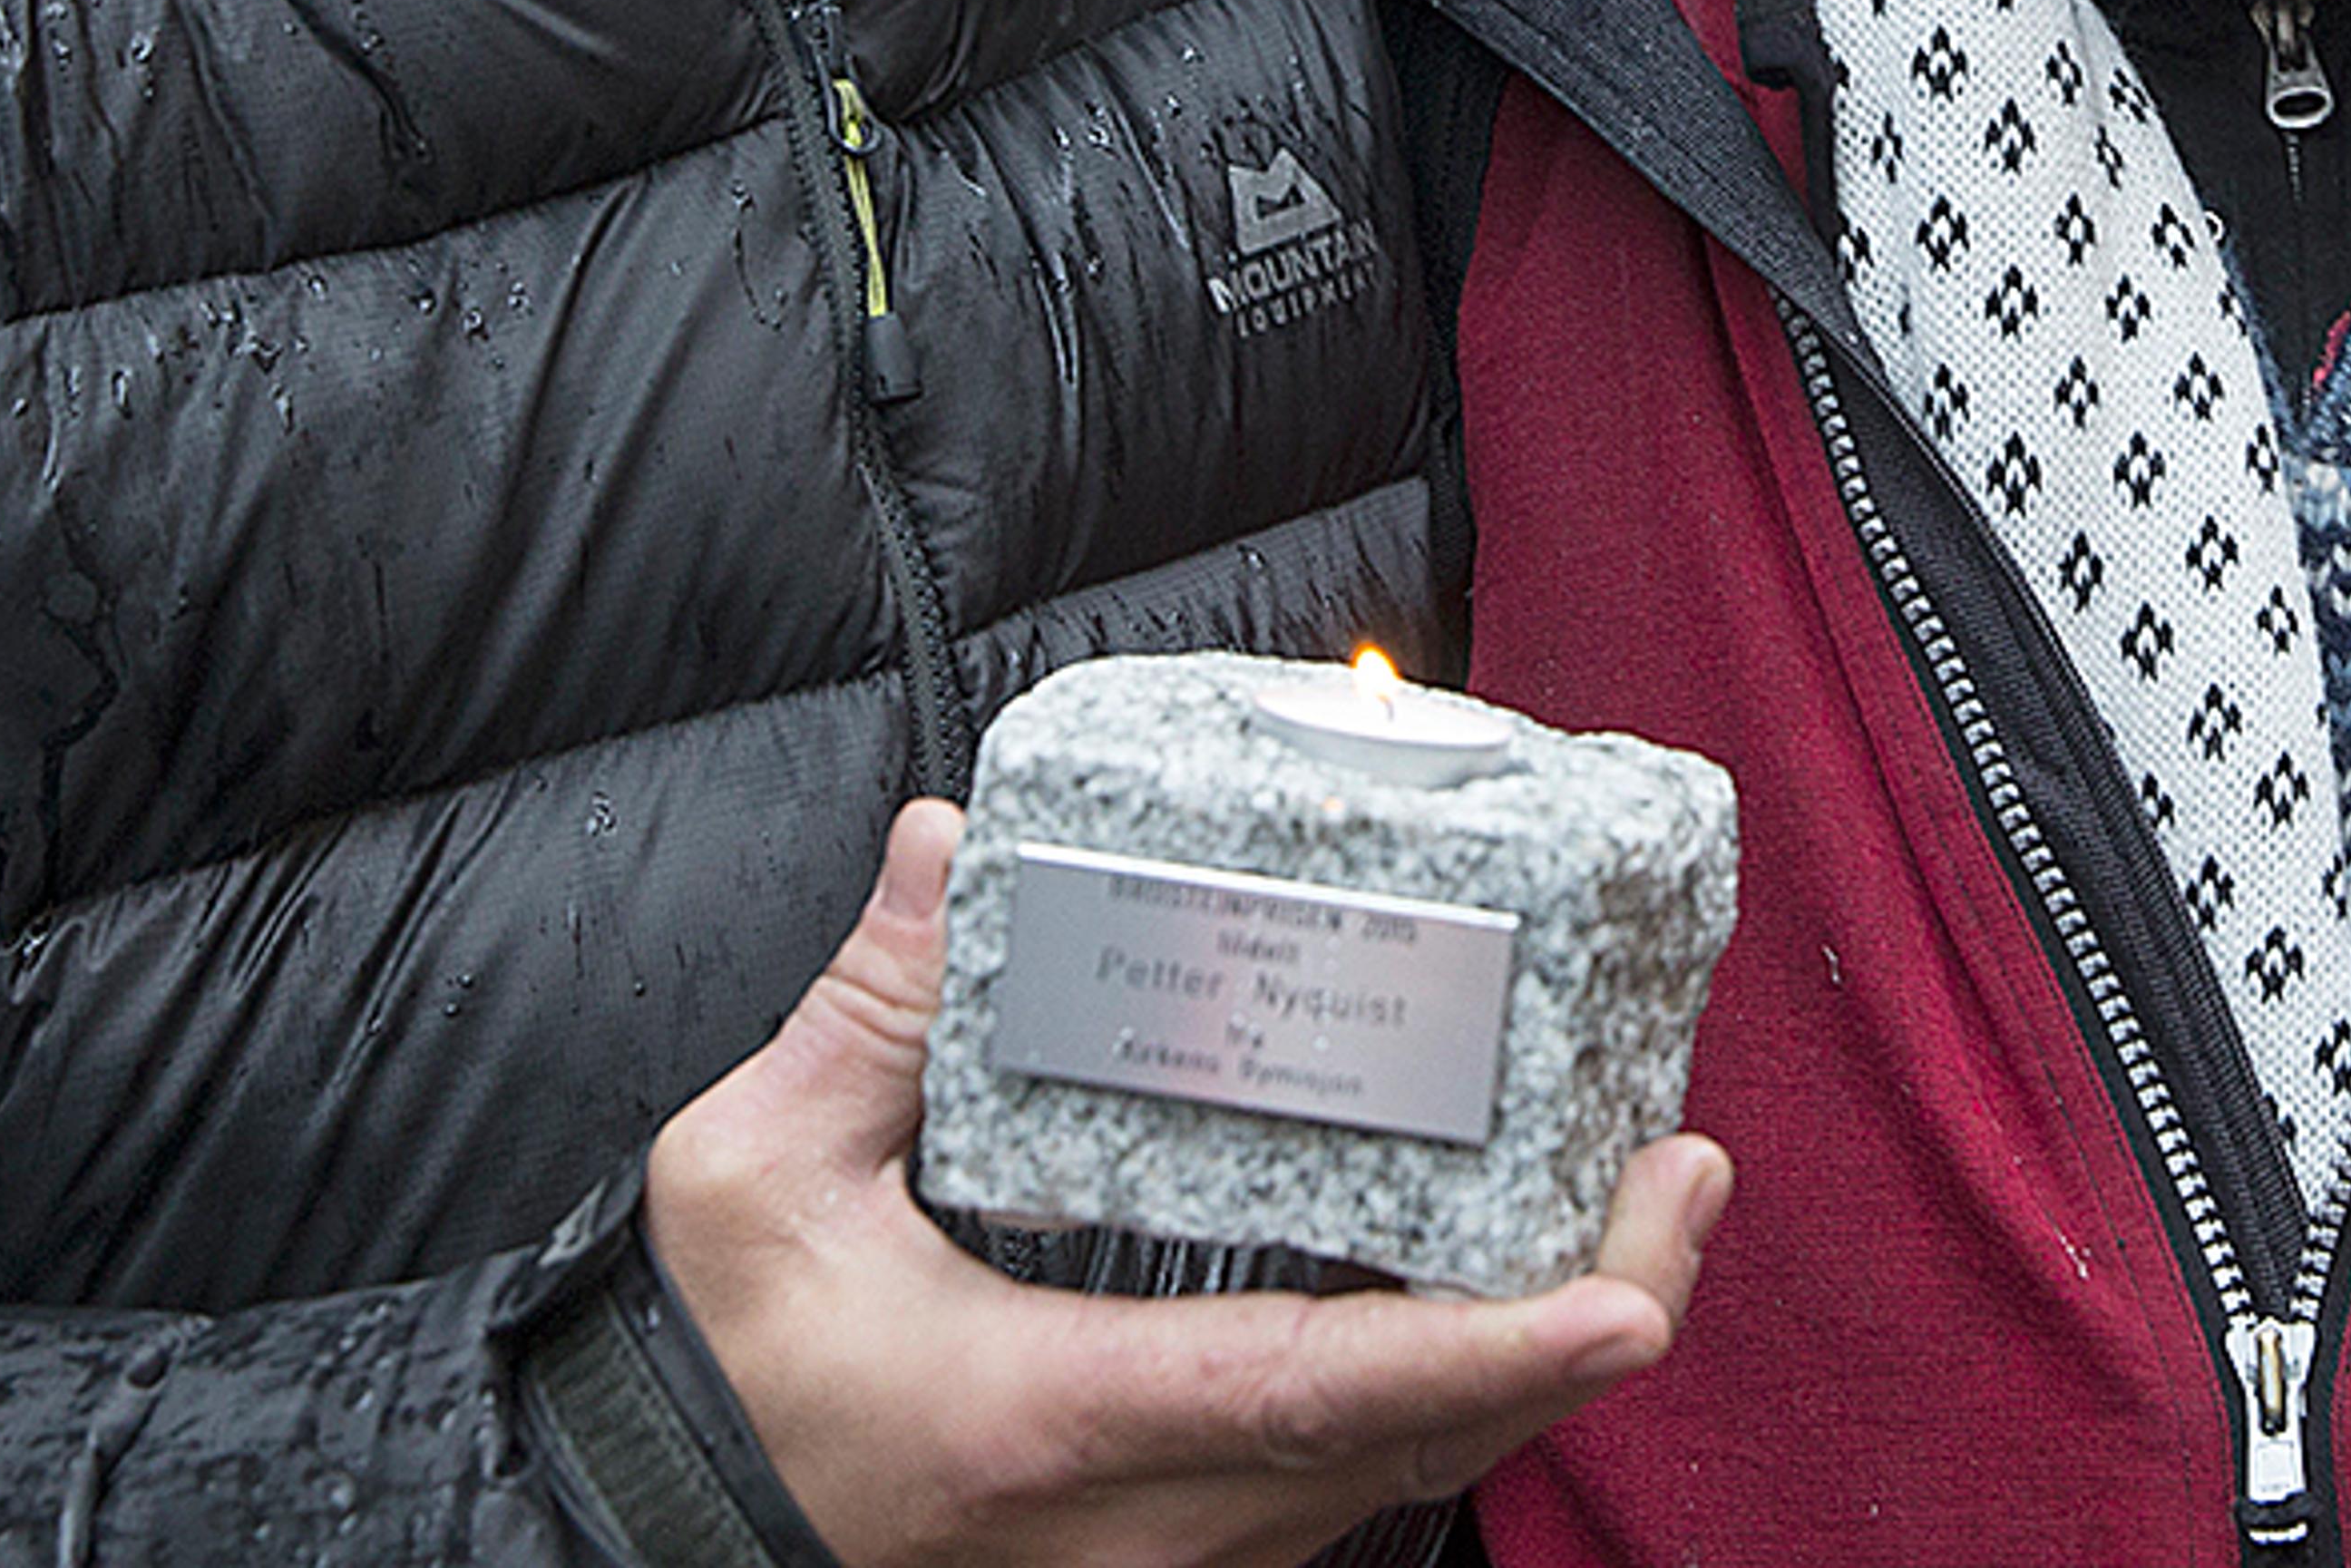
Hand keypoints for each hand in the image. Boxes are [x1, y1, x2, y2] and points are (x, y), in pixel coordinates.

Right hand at [646, 800, 1730, 1567]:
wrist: (663, 1537)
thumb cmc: (712, 1387)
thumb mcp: (753, 1188)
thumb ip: (864, 1018)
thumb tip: (950, 852)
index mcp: (1065, 1418)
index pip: (1325, 1391)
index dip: (1497, 1343)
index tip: (1633, 1280)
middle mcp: (1157, 1519)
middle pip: (1429, 1443)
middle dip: (1594, 1317)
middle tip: (1687, 1173)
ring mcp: (1179, 1552)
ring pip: (1416, 1471)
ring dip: (1546, 1350)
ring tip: (1643, 1199)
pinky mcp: (1179, 1545)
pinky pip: (1361, 1477)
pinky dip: (1464, 1385)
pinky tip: (1517, 1282)